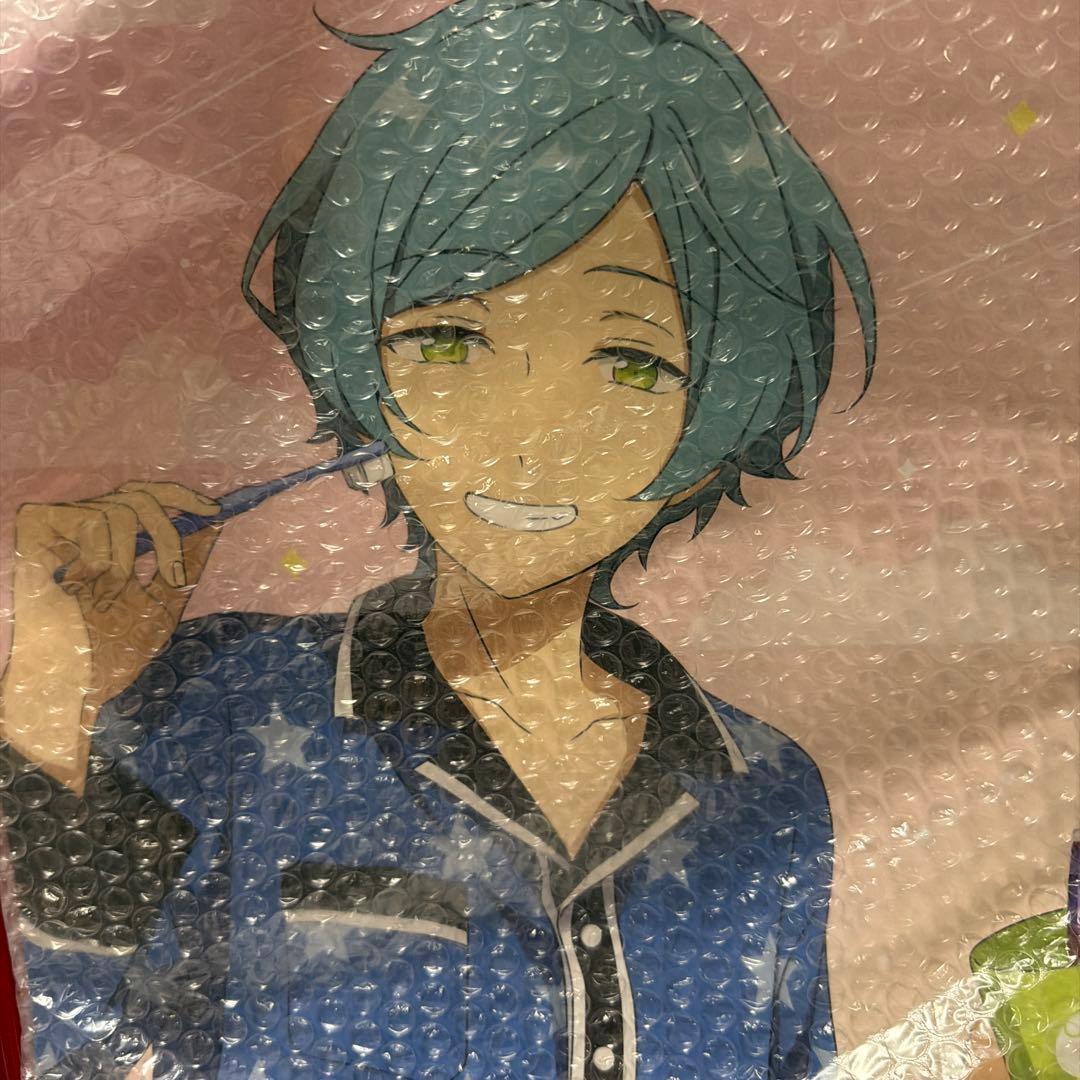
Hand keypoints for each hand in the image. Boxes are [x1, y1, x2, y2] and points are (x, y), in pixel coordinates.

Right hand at [0, 482, 220, 790]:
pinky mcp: (37, 521)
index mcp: (115, 539)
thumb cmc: (111, 648)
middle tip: (172, 575)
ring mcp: (61, 520)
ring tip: (104, 599)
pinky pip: (91, 518)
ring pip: (121, 510)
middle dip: (167, 536)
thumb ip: (186, 564)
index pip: (149, 496)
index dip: (183, 497)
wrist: (69, 679)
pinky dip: (99, 558)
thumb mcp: (163, 604)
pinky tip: (78, 588)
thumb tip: (214, 524)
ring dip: (124, 564)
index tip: (216, 510)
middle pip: (142, 494)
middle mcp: (88, 522)